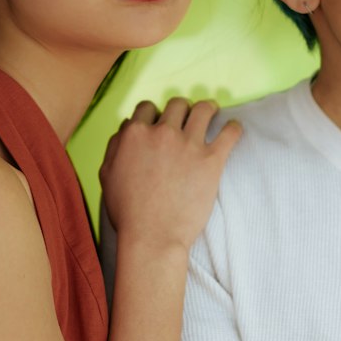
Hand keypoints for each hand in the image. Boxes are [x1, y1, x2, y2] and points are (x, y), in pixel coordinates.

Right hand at [100, 97, 240, 251]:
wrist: (152, 236)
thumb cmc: (127, 212)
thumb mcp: (107, 175)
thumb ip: (114, 147)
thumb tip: (125, 130)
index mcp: (135, 134)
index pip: (147, 107)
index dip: (154, 114)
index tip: (161, 122)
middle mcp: (163, 133)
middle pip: (177, 104)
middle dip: (181, 110)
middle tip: (186, 120)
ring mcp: (189, 144)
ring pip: (204, 109)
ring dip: (208, 109)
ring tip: (212, 113)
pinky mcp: (211, 160)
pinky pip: (230, 133)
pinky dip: (234, 128)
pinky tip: (234, 128)